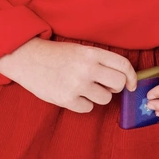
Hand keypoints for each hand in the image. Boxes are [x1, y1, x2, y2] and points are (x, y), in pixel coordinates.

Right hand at [0, 36, 139, 112]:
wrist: (26, 58)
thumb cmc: (55, 54)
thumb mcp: (80, 50)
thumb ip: (100, 61)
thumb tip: (122, 79)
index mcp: (91, 53)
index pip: (123, 65)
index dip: (132, 77)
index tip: (131, 84)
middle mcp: (87, 68)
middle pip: (118, 84)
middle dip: (114, 87)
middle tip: (103, 85)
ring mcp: (77, 84)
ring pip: (105, 99)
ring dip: (98, 96)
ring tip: (83, 88)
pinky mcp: (67, 99)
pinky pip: (88, 108)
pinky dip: (83, 104)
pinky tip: (72, 94)